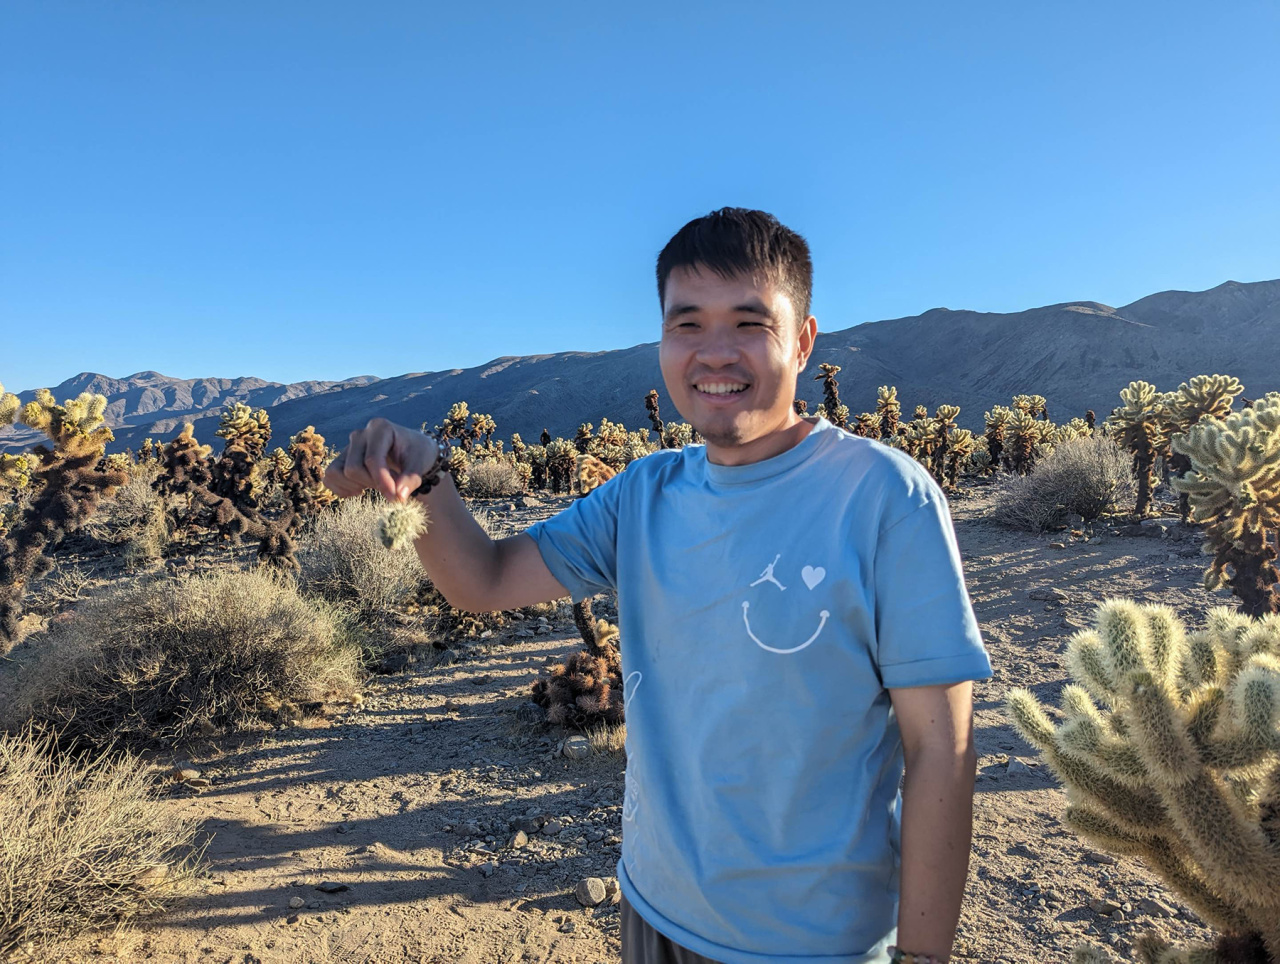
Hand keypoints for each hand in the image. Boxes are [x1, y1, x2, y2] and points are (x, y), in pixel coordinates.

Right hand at [324, 418, 438, 502]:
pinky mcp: (341, 459)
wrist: (411, 451)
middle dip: (372, 484)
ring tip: (375, 486)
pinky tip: (360, 490)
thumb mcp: (421, 463)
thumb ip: (411, 479)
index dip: (382, 482)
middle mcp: (360, 434)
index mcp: (380, 428)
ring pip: (336, 472)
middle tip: (392, 487)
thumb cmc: (417, 454)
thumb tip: (398, 496)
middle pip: (353, 469)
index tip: (396, 498)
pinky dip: (341, 489)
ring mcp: (348, 446)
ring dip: (355, 486)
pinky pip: (329, 477)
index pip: (372, 459)